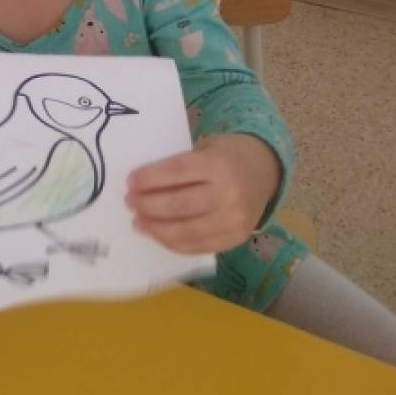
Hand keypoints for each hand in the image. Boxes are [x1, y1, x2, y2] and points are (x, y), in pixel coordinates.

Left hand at [125, 133, 281, 254]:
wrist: (264, 170)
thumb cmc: (227, 155)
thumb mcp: (206, 147)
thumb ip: (180, 165)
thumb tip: (142, 185)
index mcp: (219, 164)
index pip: (177, 172)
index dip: (150, 179)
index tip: (130, 181)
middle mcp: (229, 194)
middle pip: (178, 205)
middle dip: (148, 205)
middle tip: (130, 202)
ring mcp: (234, 220)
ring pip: (185, 232)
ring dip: (156, 229)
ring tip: (138, 222)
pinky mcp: (235, 239)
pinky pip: (198, 247)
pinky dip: (173, 243)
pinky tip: (158, 234)